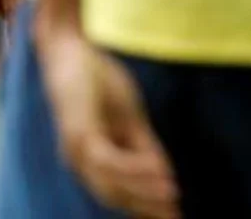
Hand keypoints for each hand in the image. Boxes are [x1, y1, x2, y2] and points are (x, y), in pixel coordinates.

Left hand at [37, 20, 179, 218]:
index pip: (118, 192)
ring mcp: (76, 145)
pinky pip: (107, 160)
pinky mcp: (79, 129)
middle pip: (114, 196)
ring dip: (143, 190)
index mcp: (90, 158)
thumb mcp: (130, 118)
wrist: (73, 48)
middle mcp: (79, 158)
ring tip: (172, 192)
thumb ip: (144, 148)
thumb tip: (167, 178)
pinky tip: (158, 169)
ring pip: (110, 183)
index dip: (145, 208)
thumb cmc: (98, 80)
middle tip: (177, 215)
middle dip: (146, 207)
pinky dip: (133, 168)